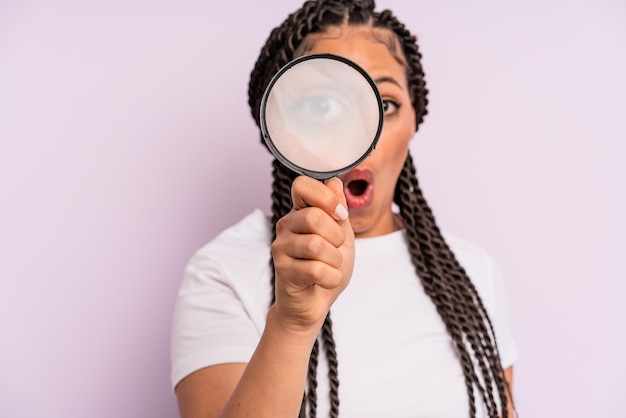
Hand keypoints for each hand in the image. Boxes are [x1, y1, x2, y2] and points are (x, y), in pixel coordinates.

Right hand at [270, 175, 354, 338]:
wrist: (315, 302)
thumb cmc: (327, 267)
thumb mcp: (341, 236)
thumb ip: (338, 210)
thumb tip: (335, 182)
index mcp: (300, 212)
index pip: (302, 185)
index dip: (326, 197)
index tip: (339, 215)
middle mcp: (285, 225)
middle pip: (315, 217)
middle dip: (336, 237)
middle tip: (335, 249)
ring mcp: (281, 247)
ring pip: (316, 245)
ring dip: (335, 260)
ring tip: (330, 266)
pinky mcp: (282, 270)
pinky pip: (317, 270)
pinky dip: (331, 278)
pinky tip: (325, 280)